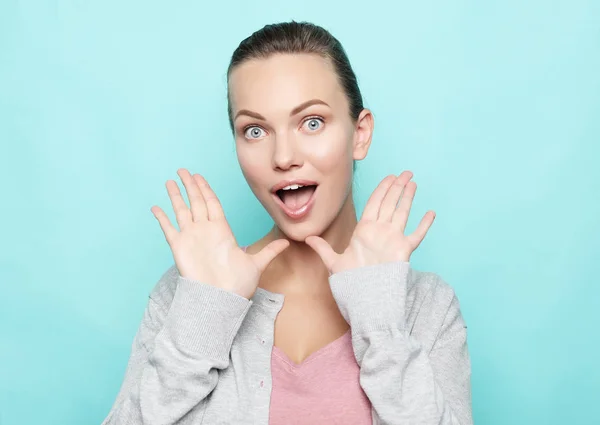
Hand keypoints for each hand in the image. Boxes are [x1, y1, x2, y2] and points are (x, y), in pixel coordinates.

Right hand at [151, 168, 288, 298]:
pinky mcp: (179, 247)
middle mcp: (205, 231)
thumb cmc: (237, 285)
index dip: (206, 189)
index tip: (199, 177)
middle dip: (190, 185)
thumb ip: (270, 251)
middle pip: (197, 201)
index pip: (212, 203)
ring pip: (181, 210)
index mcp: (222, 230)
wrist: (220, 301)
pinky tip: (155, 207)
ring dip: (175, 196)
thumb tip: (289, 243)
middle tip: (183, 170)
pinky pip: (168, 228)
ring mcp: (191, 237)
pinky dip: (162, 218)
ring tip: (169, 181)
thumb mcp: (257, 264)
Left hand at [305, 171, 434, 273]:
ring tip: (413, 183)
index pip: (375, 203)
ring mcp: (393, 239)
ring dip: (408, 198)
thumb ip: (323, 249)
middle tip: (406, 172)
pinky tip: (430, 213)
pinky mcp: (403, 250)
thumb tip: (307, 238)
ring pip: (402, 213)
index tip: (390, 177)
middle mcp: (380, 231)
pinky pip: (416, 235)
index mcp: (364, 230)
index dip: (382, 189)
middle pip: (390, 203)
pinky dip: (424, 225)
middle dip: (397, 187)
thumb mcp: (333, 263)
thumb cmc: (351, 282)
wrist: (364, 297)